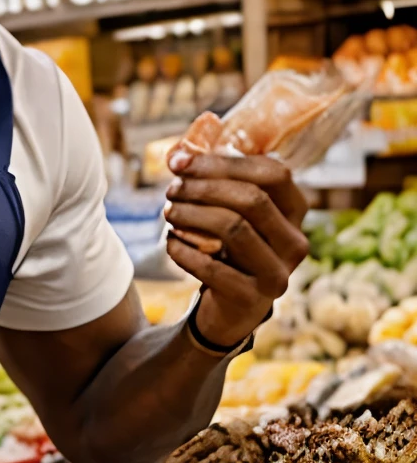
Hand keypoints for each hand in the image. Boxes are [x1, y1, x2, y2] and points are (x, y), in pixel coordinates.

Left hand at [164, 149, 308, 347]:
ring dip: (191, 215)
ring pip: (234, 229)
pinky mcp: (253, 299)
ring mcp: (278, 273)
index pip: (273, 173)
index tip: (181, 162)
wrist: (230, 310)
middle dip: (203, 189)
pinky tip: (170, 243)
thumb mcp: (231, 215)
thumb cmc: (228, 250)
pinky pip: (212, 268)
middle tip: (171, 190)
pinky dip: (183, 251)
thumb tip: (179, 152)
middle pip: (252, 199)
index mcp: (295, 212)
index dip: (223, 163)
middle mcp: (295, 241)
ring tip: (168, 213)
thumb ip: (215, 183)